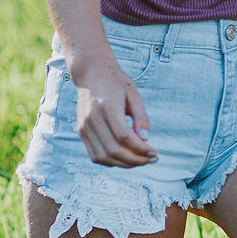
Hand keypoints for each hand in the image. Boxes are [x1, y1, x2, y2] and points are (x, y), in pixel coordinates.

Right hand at [68, 52, 156, 166]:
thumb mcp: (134, 95)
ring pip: (103, 156)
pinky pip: (94, 155)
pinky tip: (124, 158)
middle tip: (151, 160)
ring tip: (139, 161)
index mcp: (108, 106)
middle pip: (113, 150)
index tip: (155, 153)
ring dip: (123, 164)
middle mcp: (93, 119)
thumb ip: (141, 117)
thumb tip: (145, 140)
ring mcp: (84, 127)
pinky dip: (110, 161)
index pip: (124, 136)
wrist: (92, 73)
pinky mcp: (81, 132)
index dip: (141, 149)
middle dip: (135, 160)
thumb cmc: (117, 83)